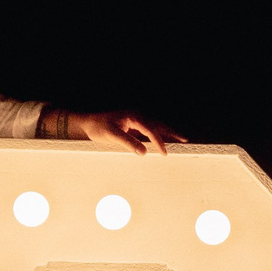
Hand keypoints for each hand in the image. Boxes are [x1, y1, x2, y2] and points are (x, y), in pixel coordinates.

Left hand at [43, 108, 186, 153]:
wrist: (86, 123)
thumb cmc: (97, 127)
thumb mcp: (112, 135)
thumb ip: (128, 143)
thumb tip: (144, 152)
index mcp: (134, 116)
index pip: (151, 130)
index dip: (159, 142)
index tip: (165, 153)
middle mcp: (137, 117)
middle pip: (158, 125)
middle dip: (172, 133)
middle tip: (185, 140)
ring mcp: (135, 121)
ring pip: (155, 128)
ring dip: (167, 134)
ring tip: (180, 140)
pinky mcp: (132, 127)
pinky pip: (149, 132)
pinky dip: (158, 137)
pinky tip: (163, 143)